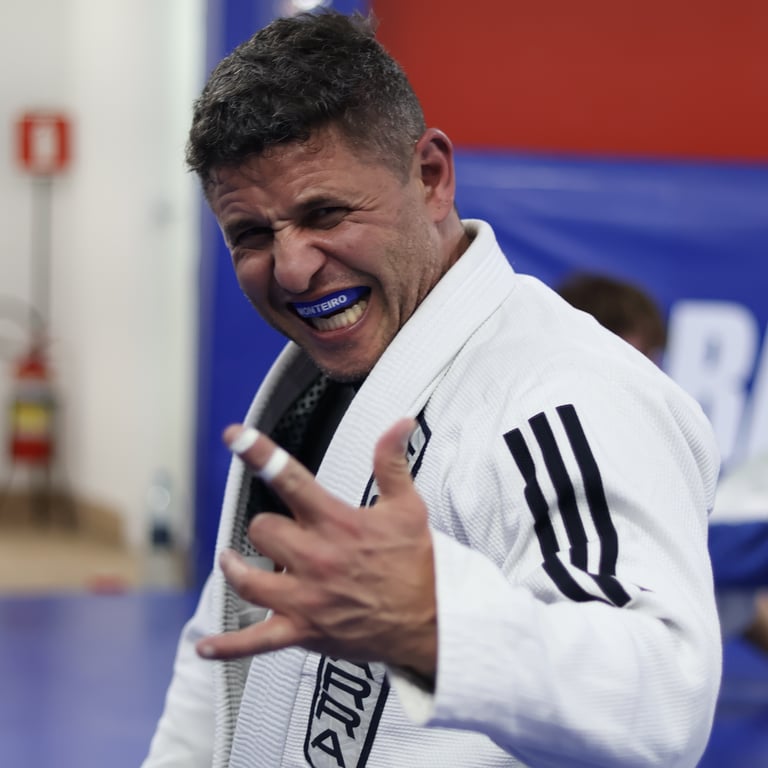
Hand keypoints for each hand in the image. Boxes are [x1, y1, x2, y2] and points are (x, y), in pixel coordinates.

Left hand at [196, 418, 436, 677]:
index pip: (289, 479)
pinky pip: (255, 642)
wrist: (431, 619)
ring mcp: (305, 598)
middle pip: (261, 531)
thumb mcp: (408, 505)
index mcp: (336, 522)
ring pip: (247, 579)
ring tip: (232, 561)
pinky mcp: (304, 631)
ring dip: (236, 569)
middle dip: (268, 528)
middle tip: (282, 533)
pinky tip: (205, 647)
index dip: (259, 453)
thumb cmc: (418, 562)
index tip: (235, 436)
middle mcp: (315, 558)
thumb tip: (400, 422)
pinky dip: (228, 647)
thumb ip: (392, 461)